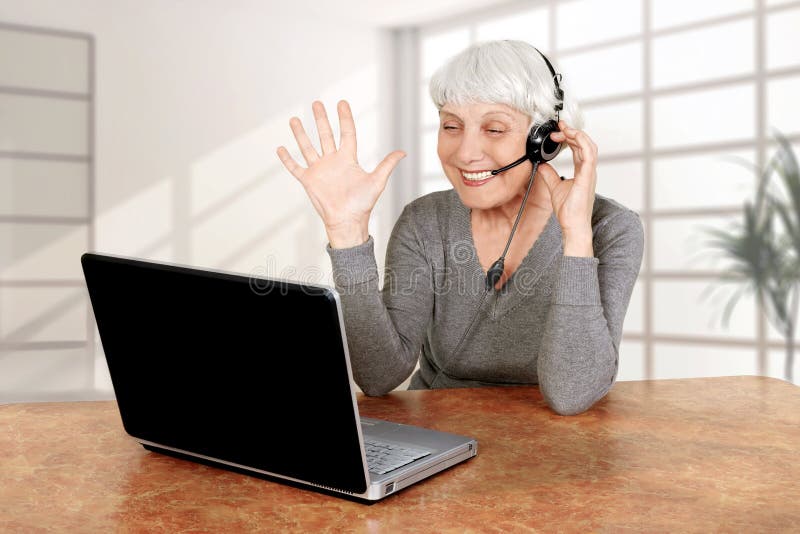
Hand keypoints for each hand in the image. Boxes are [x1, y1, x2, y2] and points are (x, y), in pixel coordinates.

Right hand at [276, 100, 405, 247]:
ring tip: (293, 119)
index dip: (344, 118)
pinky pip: (295, 167)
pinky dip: (287, 159)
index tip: (341, 103)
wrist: (347, 221)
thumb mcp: (377, 182)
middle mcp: (332, 161)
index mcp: (348, 159)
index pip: (346, 133)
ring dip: (300, 134)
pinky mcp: (308, 181)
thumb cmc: (363, 204)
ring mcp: (319, 170)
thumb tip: (403, 152)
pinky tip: (280, 148)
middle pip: (325, 135)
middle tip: (316, 103)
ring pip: (307, 147)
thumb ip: (387, 165)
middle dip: (321, 119)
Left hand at [537, 120, 597, 254]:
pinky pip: (589, 155)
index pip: (578, 148)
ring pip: (589, 146)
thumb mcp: (554, 187)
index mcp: (582, 171)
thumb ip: (549, 175)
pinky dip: (582, 143)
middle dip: (572, 132)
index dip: (570, 137)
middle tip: (559, 127)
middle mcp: (588, 170)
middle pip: (584, 144)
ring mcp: (589, 173)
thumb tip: (542, 165)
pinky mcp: (588, 177)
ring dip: (577, 135)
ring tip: (564, 130)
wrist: (573, 224)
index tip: (558, 131)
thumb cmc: (569, 210)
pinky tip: (571, 137)